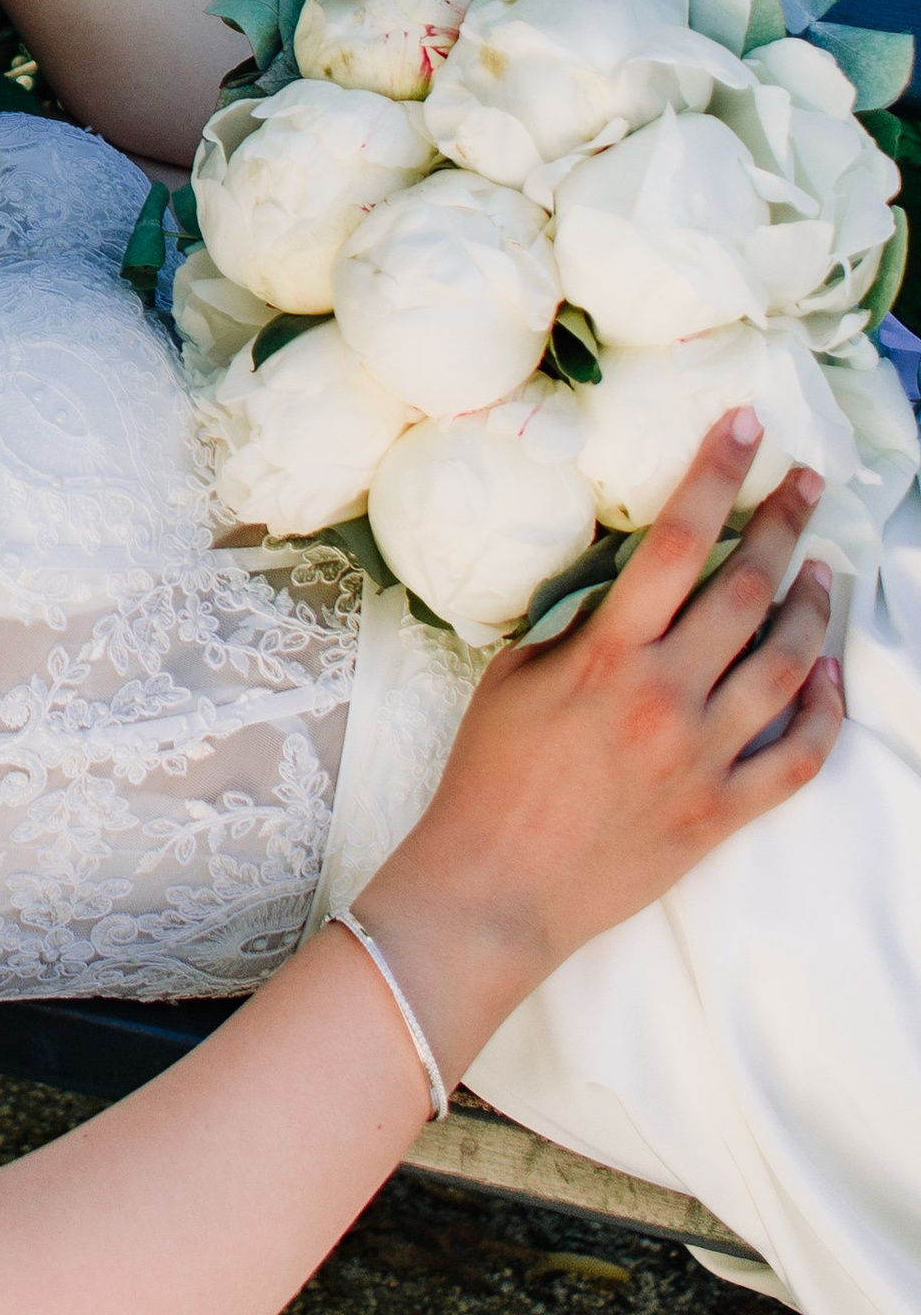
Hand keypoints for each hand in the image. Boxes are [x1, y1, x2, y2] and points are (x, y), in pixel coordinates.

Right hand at [356, 416, 843, 1080]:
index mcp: (605, 655)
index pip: (676, 542)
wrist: (494, 887)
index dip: (715, 475)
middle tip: (806, 484)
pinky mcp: (720, 814)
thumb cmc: (489, 776)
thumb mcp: (514, 675)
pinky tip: (826, 675)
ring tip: (824, 569)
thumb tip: (631, 577)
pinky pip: (796, 758)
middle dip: (784, 525)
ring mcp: (700, 758)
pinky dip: (821, 712)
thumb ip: (576, 623)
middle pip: (746, 591)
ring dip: (813, 608)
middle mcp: (662, 698)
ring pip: (786, 665)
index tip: (745, 427)